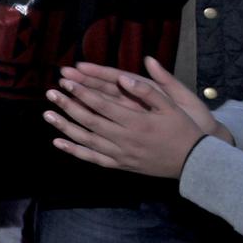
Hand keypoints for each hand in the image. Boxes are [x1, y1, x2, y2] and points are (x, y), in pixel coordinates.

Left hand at [45, 56, 222, 178]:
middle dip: (68, 106)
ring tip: (47, 114)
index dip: (82, 92)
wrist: (195, 163)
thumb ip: (147, 91)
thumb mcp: (171, 106)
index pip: (102, 105)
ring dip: (65, 127)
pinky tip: (59, 143)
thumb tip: (124, 77)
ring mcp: (121, 154)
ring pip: (87, 140)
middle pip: (89, 121)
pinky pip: (94, 159)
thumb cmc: (184, 130)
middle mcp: (125, 139)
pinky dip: (75, 151)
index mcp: (137, 122)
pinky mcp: (121, 165)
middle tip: (50, 93)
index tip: (66, 81)